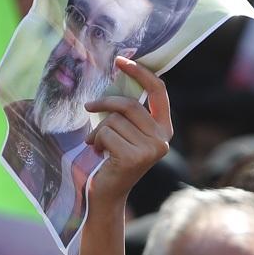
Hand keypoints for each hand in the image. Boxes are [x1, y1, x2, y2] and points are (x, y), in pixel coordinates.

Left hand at [83, 56, 172, 212]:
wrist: (106, 194)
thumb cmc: (111, 159)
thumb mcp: (124, 132)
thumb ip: (127, 112)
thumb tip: (118, 73)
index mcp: (164, 129)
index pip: (158, 92)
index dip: (141, 73)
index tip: (121, 60)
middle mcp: (163, 140)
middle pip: (130, 105)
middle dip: (105, 104)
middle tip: (89, 108)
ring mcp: (151, 150)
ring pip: (115, 120)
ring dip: (99, 131)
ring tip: (98, 146)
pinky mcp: (135, 158)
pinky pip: (107, 134)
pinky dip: (96, 142)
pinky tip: (99, 155)